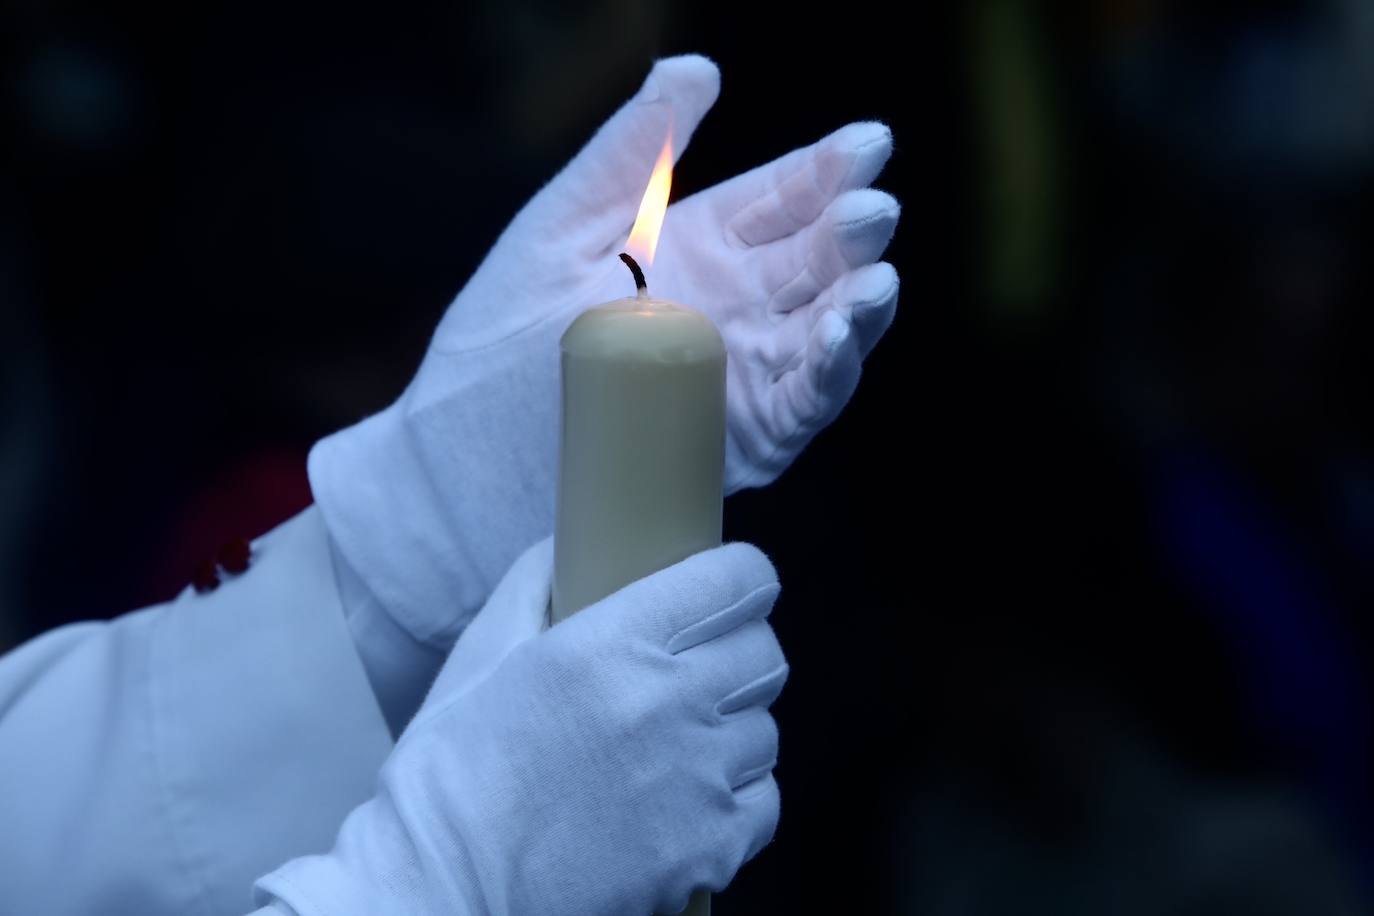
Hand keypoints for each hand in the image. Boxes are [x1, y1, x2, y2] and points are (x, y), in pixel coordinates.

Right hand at [254, 538, 788, 915]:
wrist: (445, 885)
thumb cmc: (454, 768)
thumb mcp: (485, 651)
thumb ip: (536, 581)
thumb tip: (572, 546)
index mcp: (615, 641)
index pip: (740, 580)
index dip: (740, 580)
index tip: (730, 590)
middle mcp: (668, 702)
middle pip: (766, 654)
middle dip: (740, 653)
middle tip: (701, 671)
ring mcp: (695, 779)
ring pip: (765, 731)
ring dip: (732, 732)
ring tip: (680, 747)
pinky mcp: (708, 848)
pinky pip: (764, 802)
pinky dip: (736, 800)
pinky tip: (687, 802)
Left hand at [310, 54, 897, 649]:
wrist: (461, 457)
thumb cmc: (497, 339)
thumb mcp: (560, 226)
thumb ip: (630, 151)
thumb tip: (695, 64)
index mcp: (695, 245)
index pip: (782, 197)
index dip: (830, 168)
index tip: (869, 142)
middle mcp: (733, 306)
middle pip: (819, 260)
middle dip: (853, 231)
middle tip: (871, 209)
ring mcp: (743, 374)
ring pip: (829, 332)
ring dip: (860, 305)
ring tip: (876, 279)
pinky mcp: (743, 439)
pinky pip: (803, 404)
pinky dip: (830, 374)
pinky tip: (839, 339)